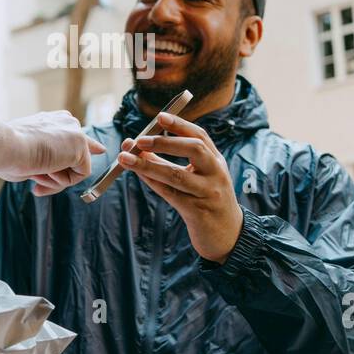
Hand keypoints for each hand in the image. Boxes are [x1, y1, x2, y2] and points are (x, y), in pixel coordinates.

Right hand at [0, 110, 105, 195]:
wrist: (4, 146)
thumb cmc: (7, 153)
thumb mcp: (28, 154)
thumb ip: (48, 159)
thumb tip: (58, 171)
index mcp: (52, 121)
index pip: (75, 135)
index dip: (88, 147)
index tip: (100, 150)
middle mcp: (66, 122)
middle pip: (75, 156)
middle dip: (58, 176)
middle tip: (37, 187)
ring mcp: (75, 132)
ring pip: (77, 168)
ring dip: (57, 180)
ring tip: (36, 176)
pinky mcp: (81, 145)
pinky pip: (80, 175)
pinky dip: (63, 181)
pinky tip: (47, 171)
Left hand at [116, 112, 243, 262]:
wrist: (228, 236)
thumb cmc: (207, 202)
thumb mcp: (197, 178)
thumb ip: (170, 162)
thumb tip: (137, 147)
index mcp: (216, 161)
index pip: (200, 136)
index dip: (179, 125)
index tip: (159, 117)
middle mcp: (216, 174)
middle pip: (194, 149)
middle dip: (165, 142)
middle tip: (140, 140)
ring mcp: (208, 193)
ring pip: (176, 175)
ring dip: (148, 165)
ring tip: (125, 157)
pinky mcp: (197, 211)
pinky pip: (170, 194)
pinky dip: (151, 182)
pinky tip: (138, 174)